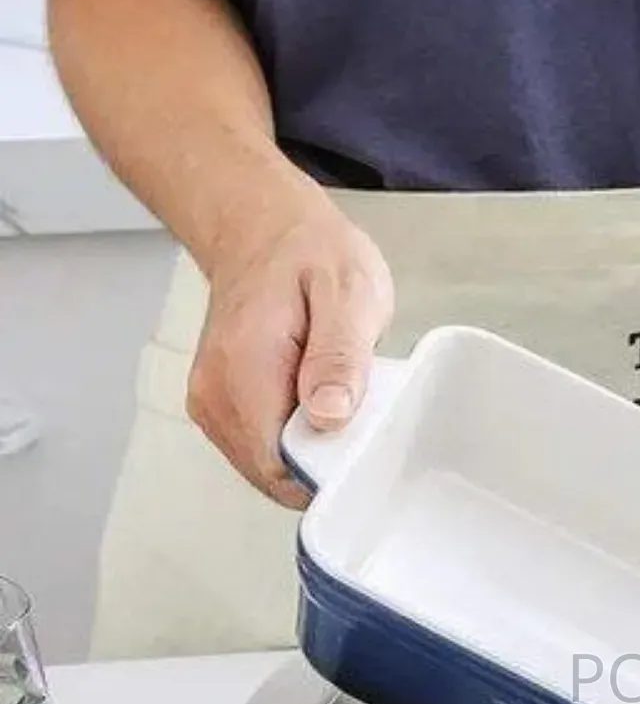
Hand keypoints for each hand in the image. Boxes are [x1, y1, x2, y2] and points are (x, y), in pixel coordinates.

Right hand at [186, 195, 393, 506]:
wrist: (263, 228)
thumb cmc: (309, 254)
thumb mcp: (349, 292)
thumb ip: (340, 357)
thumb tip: (329, 415)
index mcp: (243, 370)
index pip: (280, 467)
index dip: (328, 470)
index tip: (362, 440)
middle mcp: (216, 396)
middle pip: (275, 475)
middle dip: (324, 460)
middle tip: (355, 407)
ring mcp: (213, 404)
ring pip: (270, 468)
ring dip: (312, 448)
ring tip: (334, 393)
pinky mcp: (222, 407)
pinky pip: (265, 449)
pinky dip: (297, 436)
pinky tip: (316, 399)